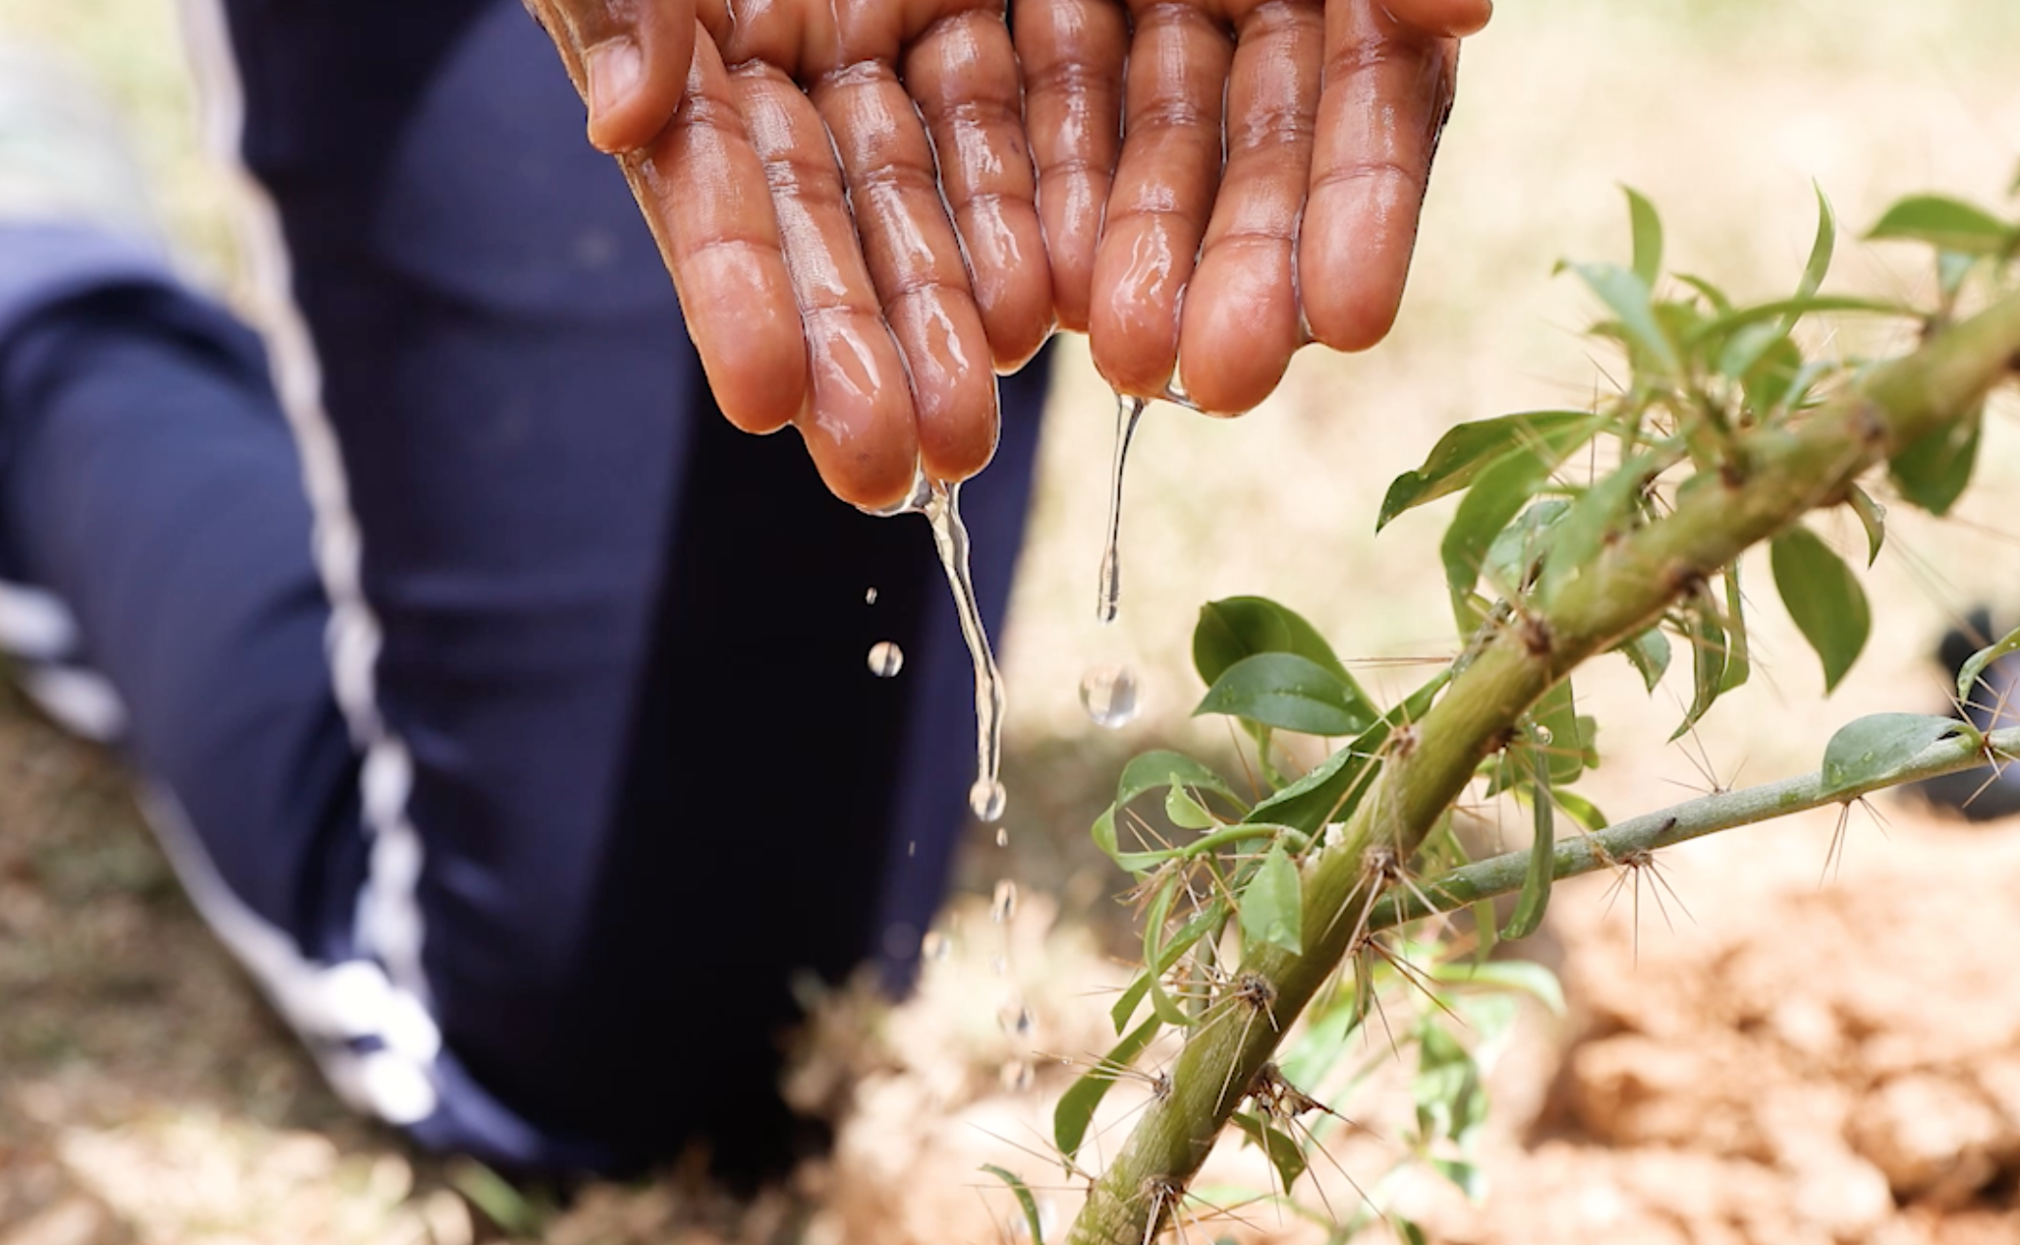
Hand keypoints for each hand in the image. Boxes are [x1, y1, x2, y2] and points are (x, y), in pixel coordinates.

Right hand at [526, 0, 1053, 508]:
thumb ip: (630, 5)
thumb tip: (624, 120)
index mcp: (682, 61)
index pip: (709, 191)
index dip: (739, 296)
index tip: (766, 401)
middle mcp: (773, 75)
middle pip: (821, 233)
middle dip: (856, 357)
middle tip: (889, 477)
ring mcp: (868, 46)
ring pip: (913, 199)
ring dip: (945, 321)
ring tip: (967, 433)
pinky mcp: (952, 8)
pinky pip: (992, 116)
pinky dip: (1020, 215)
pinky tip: (1042, 313)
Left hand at [1017, 0, 1488, 412]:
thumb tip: (1466, 15)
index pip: (1371, 99)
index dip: (1360, 209)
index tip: (1353, 321)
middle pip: (1258, 152)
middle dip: (1243, 270)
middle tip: (1224, 383)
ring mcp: (1156, 2)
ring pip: (1153, 144)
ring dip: (1144, 258)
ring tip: (1128, 358)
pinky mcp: (1054, 1)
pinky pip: (1051, 99)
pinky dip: (1050, 195)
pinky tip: (1048, 292)